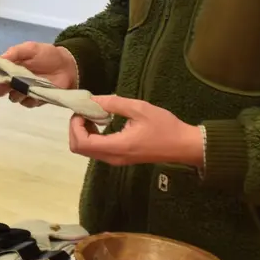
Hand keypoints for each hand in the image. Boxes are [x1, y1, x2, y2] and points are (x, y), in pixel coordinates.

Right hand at [0, 42, 77, 106]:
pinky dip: (29, 100)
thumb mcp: (31, 48)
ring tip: (25, 88)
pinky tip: (36, 93)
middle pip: (0, 87)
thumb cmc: (48, 55)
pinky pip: (27, 103)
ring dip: (16, 94)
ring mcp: (24, 91)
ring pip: (13, 97)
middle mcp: (14, 80)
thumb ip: (15, 52)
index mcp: (11, 66)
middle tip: (0, 88)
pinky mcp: (35, 99)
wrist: (68, 66)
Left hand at [67, 95, 203, 167]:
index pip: (82, 143)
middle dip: (76, 128)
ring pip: (86, 150)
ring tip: (95, 115)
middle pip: (79, 148)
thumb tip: (92, 100)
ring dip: (84, 132)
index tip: (82, 110)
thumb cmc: (165, 127)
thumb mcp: (140, 109)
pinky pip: (97, 150)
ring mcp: (115, 160)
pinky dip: (92, 137)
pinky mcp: (119, 158)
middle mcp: (112, 157)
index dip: (75, 126)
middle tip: (86, 112)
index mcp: (117, 146)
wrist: (183, 146)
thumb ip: (114, 104)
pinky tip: (102, 123)